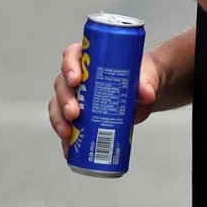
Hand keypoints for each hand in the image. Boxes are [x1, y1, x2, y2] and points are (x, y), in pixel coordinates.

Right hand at [47, 40, 160, 154]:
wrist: (147, 94)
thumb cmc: (143, 76)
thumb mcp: (148, 74)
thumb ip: (147, 81)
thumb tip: (146, 93)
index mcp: (90, 58)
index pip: (71, 56)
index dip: (69, 66)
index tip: (76, 79)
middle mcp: (78, 77)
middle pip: (62, 84)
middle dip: (64, 100)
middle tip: (73, 113)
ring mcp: (77, 98)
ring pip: (59, 106)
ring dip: (59, 120)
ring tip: (67, 134)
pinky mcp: (80, 118)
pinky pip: (67, 126)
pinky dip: (66, 140)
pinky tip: (68, 150)